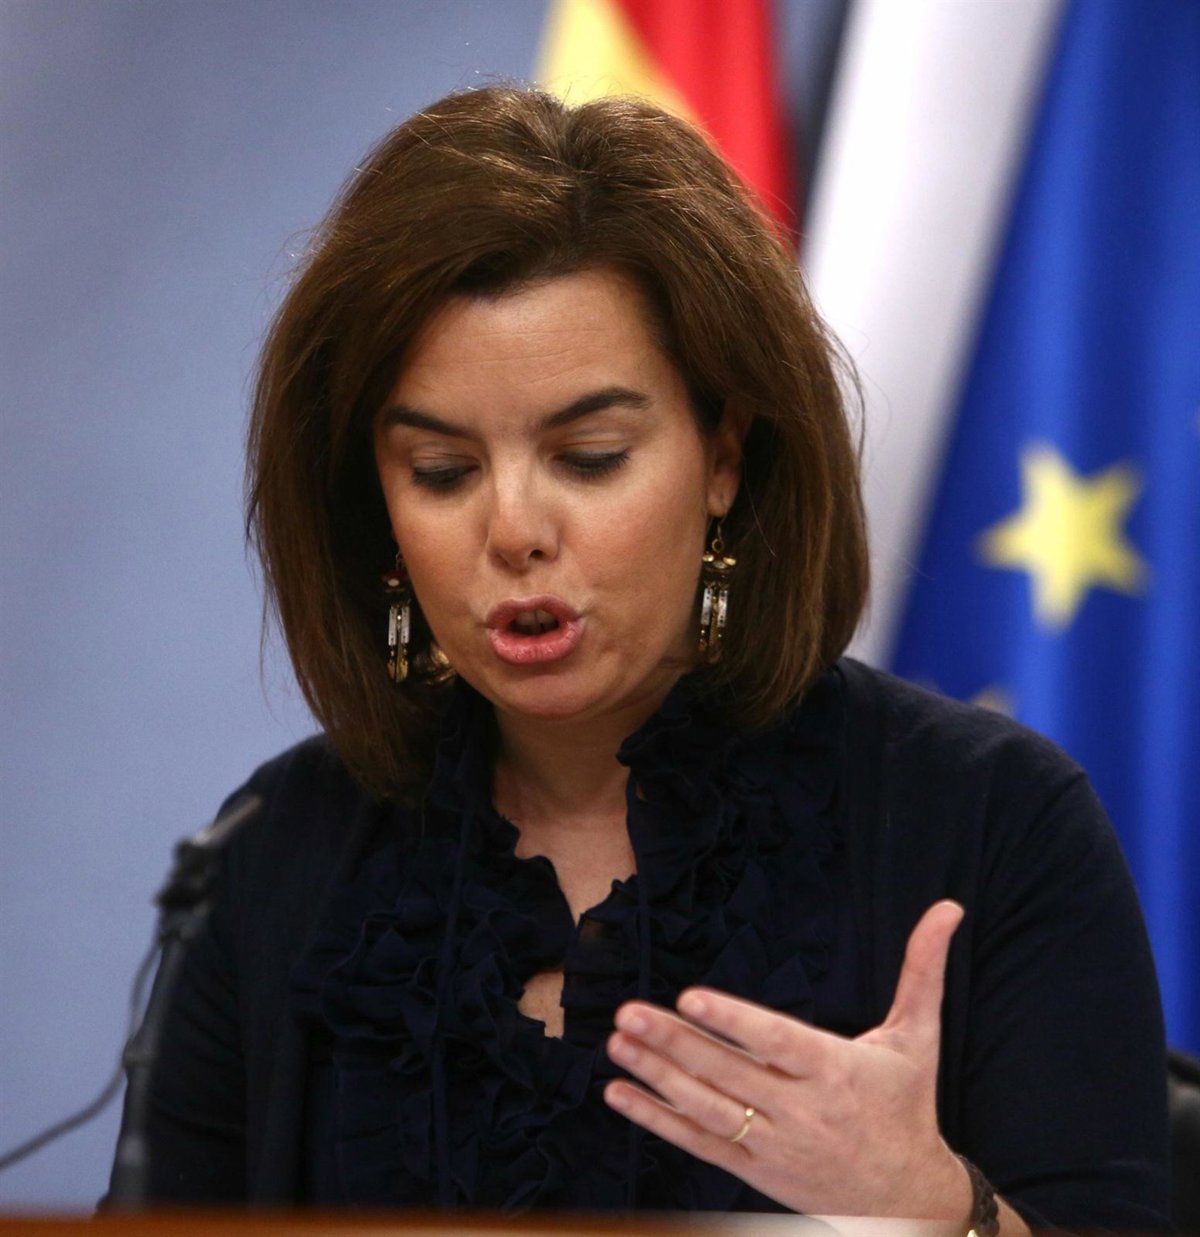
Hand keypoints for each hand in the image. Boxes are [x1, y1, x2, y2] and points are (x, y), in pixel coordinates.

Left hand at [603, 899, 970, 1217]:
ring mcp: (775, 1146)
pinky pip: (700, 1144)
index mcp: (838, 1072)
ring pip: (707, 1110)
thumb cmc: (908, 1105)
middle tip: (629, 1013)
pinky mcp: (756, 1172)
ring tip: (618, 1043)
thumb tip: (948, 907)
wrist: (911, 1199)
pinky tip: (620, 1093)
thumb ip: (923, 970)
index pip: (777, 1043)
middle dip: (675, 1043)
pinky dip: (657, 1120)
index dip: (733, 1022)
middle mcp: (803, 1112)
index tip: (690, 998)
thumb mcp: (917, 1037)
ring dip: (657, 1077)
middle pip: (729, 1075)